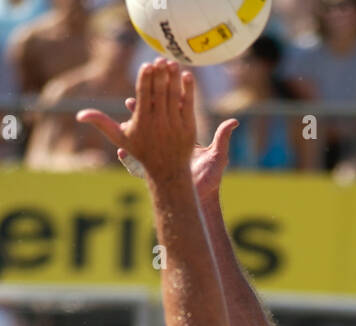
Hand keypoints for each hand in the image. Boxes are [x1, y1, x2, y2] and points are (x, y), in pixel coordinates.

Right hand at [76, 60, 195, 184]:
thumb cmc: (142, 151)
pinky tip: (186, 75)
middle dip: (160, 74)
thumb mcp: (121, 138)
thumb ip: (102, 123)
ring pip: (174, 96)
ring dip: (174, 78)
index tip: (147, 65)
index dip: (145, 79)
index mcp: (142, 122)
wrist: (167, 171)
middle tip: (160, 59)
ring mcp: (174, 125)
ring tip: (172, 63)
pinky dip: (188, 90)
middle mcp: (158, 123)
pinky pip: (188, 105)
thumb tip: (79, 115)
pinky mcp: (189, 128)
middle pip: (159, 93)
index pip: (143, 95)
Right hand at [112, 109, 237, 198]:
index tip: (158, 93)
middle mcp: (170, 144)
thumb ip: (222, 138)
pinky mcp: (156, 171)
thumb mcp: (217, 157)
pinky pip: (139, 162)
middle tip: (133, 100)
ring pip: (144, 140)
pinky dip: (130, 156)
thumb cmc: (210, 180)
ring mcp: (162, 157)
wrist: (202, 202)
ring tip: (124, 123)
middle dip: (143, 112)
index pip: (171, 116)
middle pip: (154, 124)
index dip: (163, 104)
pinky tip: (121, 149)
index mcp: (184, 138)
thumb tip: (234, 121)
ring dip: (133, 131)